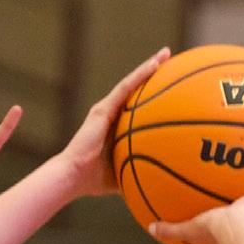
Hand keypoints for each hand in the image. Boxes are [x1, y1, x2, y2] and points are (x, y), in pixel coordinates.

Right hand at [60, 48, 169, 197]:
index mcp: (114, 128)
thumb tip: (158, 189)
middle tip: (171, 62)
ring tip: (166, 54)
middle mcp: (110, 114)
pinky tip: (155, 64)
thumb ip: (138, 175)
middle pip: (135, 90)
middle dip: (153, 75)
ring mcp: (105, 109)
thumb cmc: (93, 181)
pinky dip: (141, 75)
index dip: (151, 96)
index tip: (170, 88)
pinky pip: (126, 87)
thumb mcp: (122, 176)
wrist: (72, 176)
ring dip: (149, 67)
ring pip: (132, 83)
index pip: (136, 108)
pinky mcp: (103, 109)